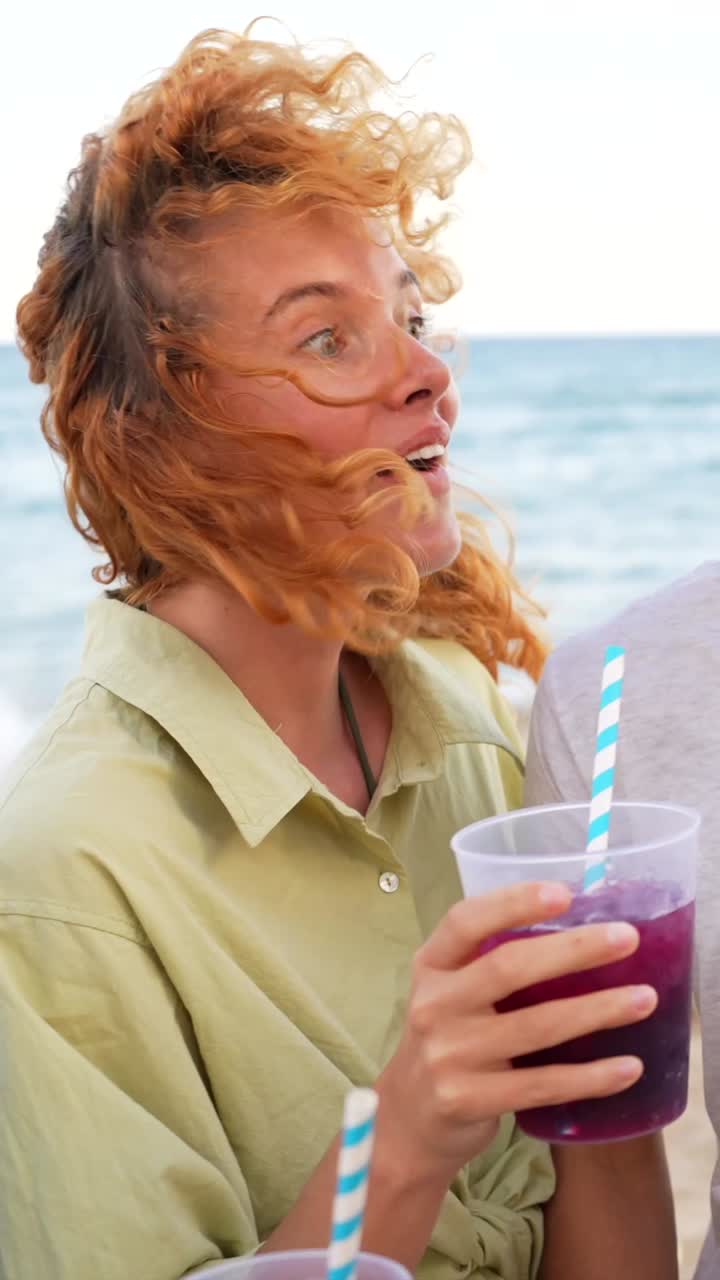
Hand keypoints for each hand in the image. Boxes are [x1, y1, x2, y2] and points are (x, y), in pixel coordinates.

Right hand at [376, 881, 656, 1178]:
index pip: (465, 921)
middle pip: (507, 968)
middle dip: (574, 950)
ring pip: (535, 1026)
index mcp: (431, 966)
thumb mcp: (451, 992)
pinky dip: (589, 1077)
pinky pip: (541, 1085)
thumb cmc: (448, 1038)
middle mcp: (434, 1004)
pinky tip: (627, 1068)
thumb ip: (492, 963)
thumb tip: (581, 930)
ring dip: (597, 1011)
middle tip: (627, 938)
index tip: (565, 893)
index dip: (513, 903)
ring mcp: (449, 1055)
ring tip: (644, 1000)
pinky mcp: (468, 1100)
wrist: (409, 1118)